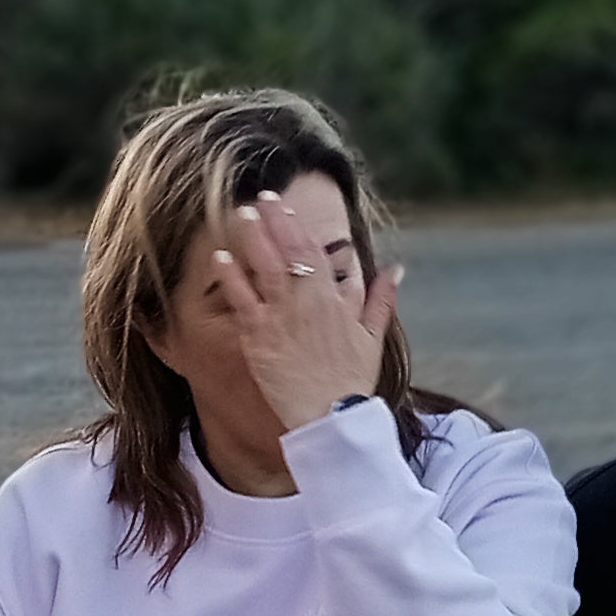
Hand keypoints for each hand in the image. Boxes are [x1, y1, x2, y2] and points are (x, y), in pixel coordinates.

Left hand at [212, 192, 395, 433]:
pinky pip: (241, 301)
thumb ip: (381, 299)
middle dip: (274, 221)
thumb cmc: (351, 380)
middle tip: (260, 197)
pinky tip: (219, 257)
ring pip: (264, 268)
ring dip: (252, 239)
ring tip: (241, 214)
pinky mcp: (258, 338)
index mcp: (332, 298)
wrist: (331, 418)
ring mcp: (280, 317)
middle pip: (287, 251)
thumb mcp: (372, 336)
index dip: (295, 225)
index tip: (282, 205)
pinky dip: (231, 277)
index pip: (313, 251)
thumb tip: (396, 269)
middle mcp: (306, 301)